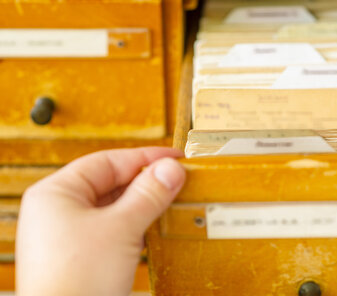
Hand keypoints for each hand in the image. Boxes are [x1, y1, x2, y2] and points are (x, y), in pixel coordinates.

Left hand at [16, 147, 185, 295]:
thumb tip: (171, 169)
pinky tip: (155, 226)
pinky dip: (136, 225)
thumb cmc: (75, 281)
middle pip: (111, 183)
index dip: (144, 158)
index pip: (107, 162)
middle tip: (177, 180)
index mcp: (56, 194)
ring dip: (143, 204)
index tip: (174, 157)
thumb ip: (149, 194)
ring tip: (171, 200)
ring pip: (114, 207)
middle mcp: (59, 211)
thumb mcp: (121, 228)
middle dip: (146, 182)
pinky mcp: (82, 256)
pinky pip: (113, 229)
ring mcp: (69, 235)